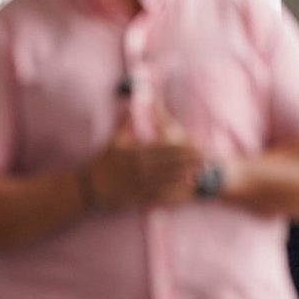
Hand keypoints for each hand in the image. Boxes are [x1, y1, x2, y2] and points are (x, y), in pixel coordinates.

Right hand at [86, 103, 202, 210]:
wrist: (89, 185)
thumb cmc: (103, 161)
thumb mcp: (114, 139)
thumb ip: (126, 121)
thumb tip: (134, 101)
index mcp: (137, 152)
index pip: (166, 148)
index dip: (185, 147)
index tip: (199, 144)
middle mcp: (141, 167)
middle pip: (171, 162)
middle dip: (191, 159)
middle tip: (209, 157)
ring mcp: (141, 183)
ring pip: (169, 178)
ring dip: (187, 174)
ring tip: (204, 170)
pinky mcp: (139, 196)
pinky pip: (161, 193)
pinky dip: (175, 190)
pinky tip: (187, 188)